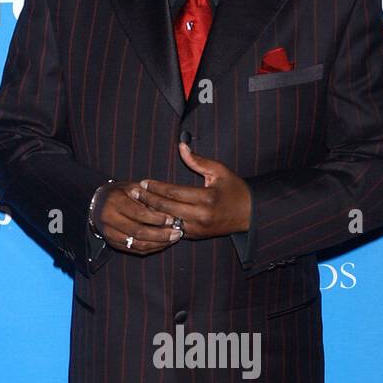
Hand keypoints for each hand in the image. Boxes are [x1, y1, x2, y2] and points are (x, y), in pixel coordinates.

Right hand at [94, 181, 183, 254]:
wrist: (98, 203)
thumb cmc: (120, 193)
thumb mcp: (132, 188)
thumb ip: (148, 197)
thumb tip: (168, 209)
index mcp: (115, 202)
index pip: (139, 214)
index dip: (157, 218)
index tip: (172, 219)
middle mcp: (109, 219)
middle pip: (138, 232)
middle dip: (160, 234)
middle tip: (177, 233)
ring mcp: (109, 233)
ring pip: (137, 244)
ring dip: (158, 244)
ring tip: (173, 239)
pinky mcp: (113, 243)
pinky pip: (134, 250)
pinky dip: (151, 248)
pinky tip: (163, 244)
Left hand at [130, 142, 251, 238]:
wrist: (249, 214)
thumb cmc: (234, 189)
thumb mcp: (219, 171)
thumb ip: (198, 160)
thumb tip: (181, 146)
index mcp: (206, 198)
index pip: (174, 193)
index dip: (156, 188)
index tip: (142, 182)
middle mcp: (201, 216)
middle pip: (166, 208)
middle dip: (148, 200)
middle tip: (133, 192)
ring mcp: (197, 229)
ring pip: (167, 221)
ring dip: (151, 213)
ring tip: (136, 204)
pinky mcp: (196, 236)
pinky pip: (173, 229)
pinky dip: (160, 222)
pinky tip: (149, 215)